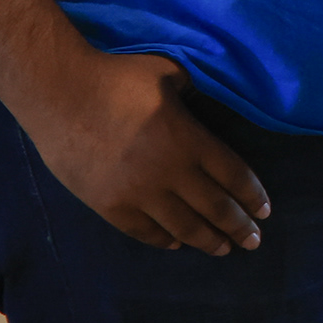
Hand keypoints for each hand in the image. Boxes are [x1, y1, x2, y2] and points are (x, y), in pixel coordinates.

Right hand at [8, 49, 272, 252]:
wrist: (58, 93)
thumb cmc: (116, 76)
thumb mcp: (167, 73)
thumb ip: (193, 91)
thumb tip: (207, 97)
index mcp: (188, 139)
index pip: (233, 176)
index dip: (252, 196)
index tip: (264, 212)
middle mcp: (169, 172)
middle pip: (215, 208)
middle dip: (239, 227)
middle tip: (253, 241)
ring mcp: (138, 193)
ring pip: (183, 228)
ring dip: (207, 241)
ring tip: (223, 249)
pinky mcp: (109, 205)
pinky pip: (145, 231)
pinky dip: (165, 239)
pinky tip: (176, 243)